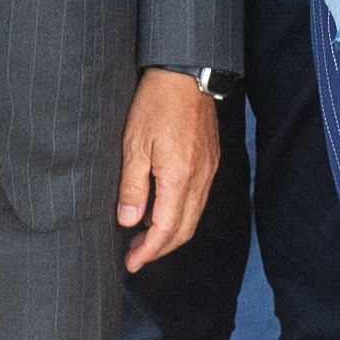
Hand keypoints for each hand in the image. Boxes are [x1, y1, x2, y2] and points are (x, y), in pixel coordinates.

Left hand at [114, 70, 220, 270]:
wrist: (186, 75)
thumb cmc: (156, 105)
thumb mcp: (133, 145)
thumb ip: (132, 187)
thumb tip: (129, 221)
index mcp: (179, 176)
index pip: (166, 228)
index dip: (148, 251)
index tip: (131, 263)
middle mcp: (200, 178)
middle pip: (185, 229)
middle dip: (160, 248)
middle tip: (134, 255)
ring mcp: (209, 170)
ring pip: (193, 216)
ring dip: (170, 233)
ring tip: (143, 237)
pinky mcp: (210, 162)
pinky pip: (198, 200)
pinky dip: (180, 215)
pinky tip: (161, 210)